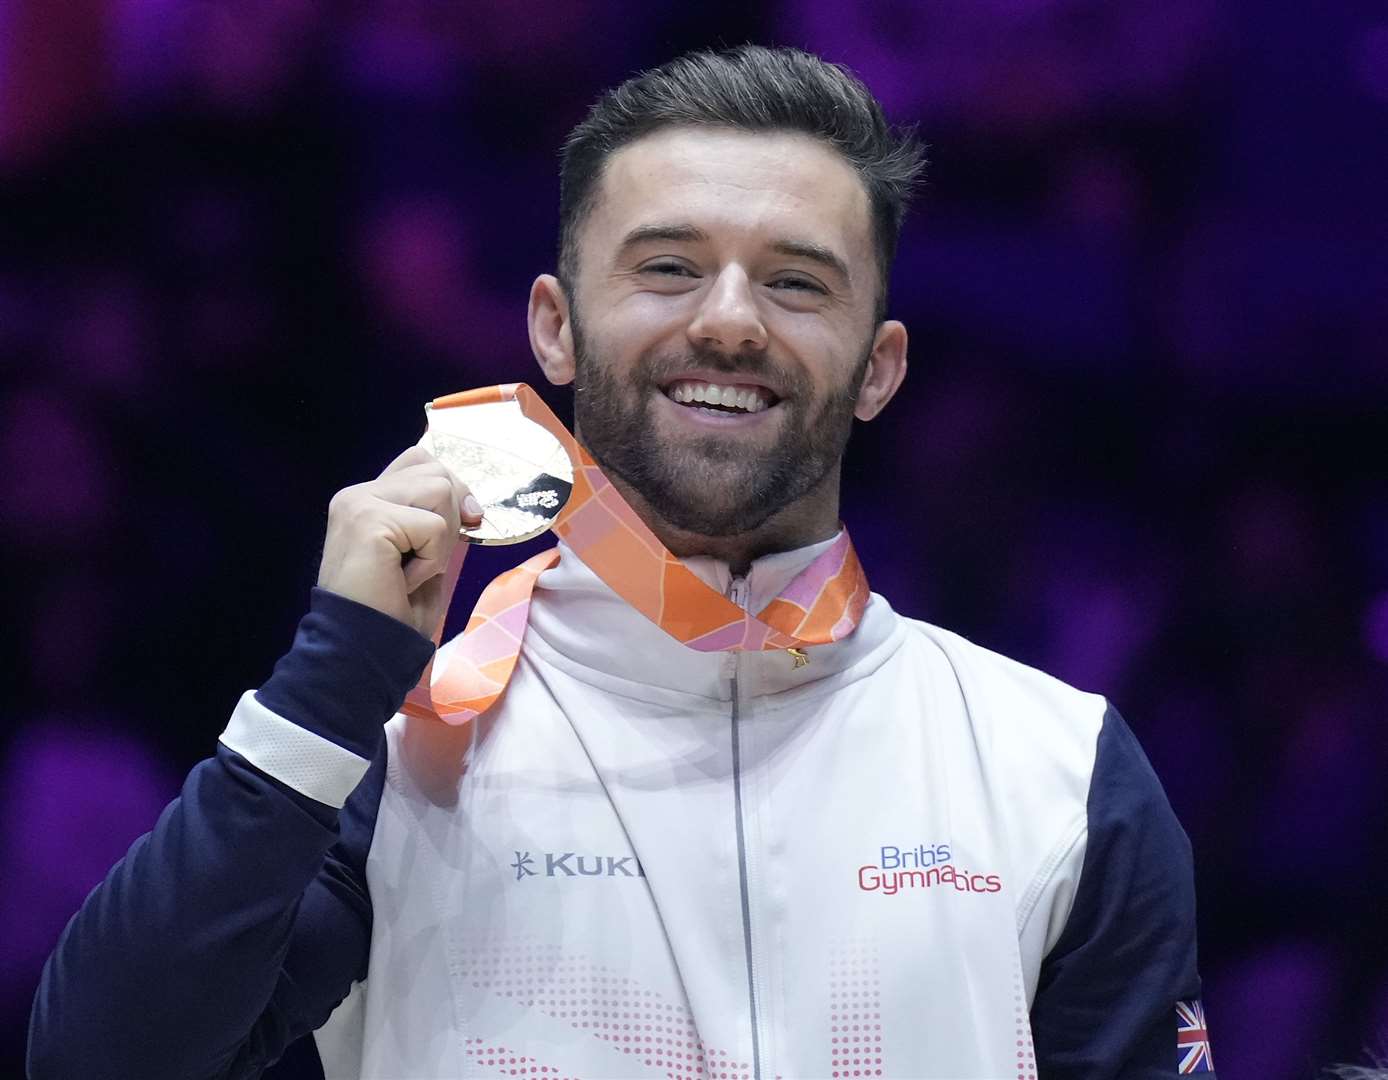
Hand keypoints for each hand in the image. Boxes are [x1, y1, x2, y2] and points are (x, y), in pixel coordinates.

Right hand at [316, 446, 482, 635]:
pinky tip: (404, 582)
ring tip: (411, 570)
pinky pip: (435, 527)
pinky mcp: (369, 520)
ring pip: (440, 490)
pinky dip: (433, 561)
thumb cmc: (393, 610)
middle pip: (437, 472)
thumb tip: (472, 504)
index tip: (461, 526)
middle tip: (424, 562)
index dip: (450, 489)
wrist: (363, 649)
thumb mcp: (423, 554)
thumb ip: (437, 518)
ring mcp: (359, 503)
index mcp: (366, 498)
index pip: (421, 460)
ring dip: (441, 541)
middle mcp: (357, 494)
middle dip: (450, 519)